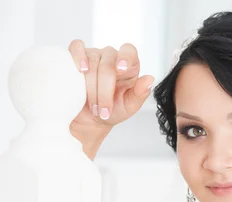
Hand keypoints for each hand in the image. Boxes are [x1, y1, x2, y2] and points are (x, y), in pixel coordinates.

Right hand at [68, 40, 154, 159]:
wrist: (89, 118)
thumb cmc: (112, 111)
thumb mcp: (129, 107)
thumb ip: (140, 94)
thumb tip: (150, 79)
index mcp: (128, 66)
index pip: (129, 51)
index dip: (125, 57)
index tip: (121, 70)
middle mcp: (112, 57)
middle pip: (108, 64)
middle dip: (104, 91)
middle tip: (103, 110)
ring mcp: (93, 54)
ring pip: (91, 62)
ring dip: (90, 88)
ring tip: (93, 106)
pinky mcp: (76, 56)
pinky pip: (76, 47)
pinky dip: (77, 57)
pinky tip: (80, 69)